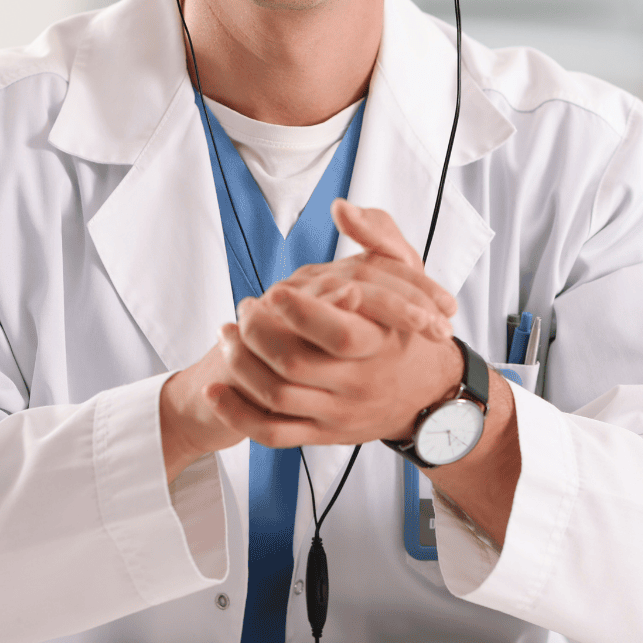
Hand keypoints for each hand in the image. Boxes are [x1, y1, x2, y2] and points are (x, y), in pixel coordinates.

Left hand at [205, 201, 463, 446]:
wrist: (428, 394)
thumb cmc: (409, 327)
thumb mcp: (410, 277)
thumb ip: (379, 236)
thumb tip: (341, 208)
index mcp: (383, 343)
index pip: (338, 333)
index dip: (300, 311)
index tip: (276, 290)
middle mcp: (360, 383)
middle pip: (295, 363)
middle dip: (257, 333)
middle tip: (244, 308)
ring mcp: (339, 413)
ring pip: (278, 397)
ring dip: (241, 365)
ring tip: (226, 334)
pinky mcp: (322, 435)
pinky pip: (273, 433)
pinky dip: (237, 414)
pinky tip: (214, 388)